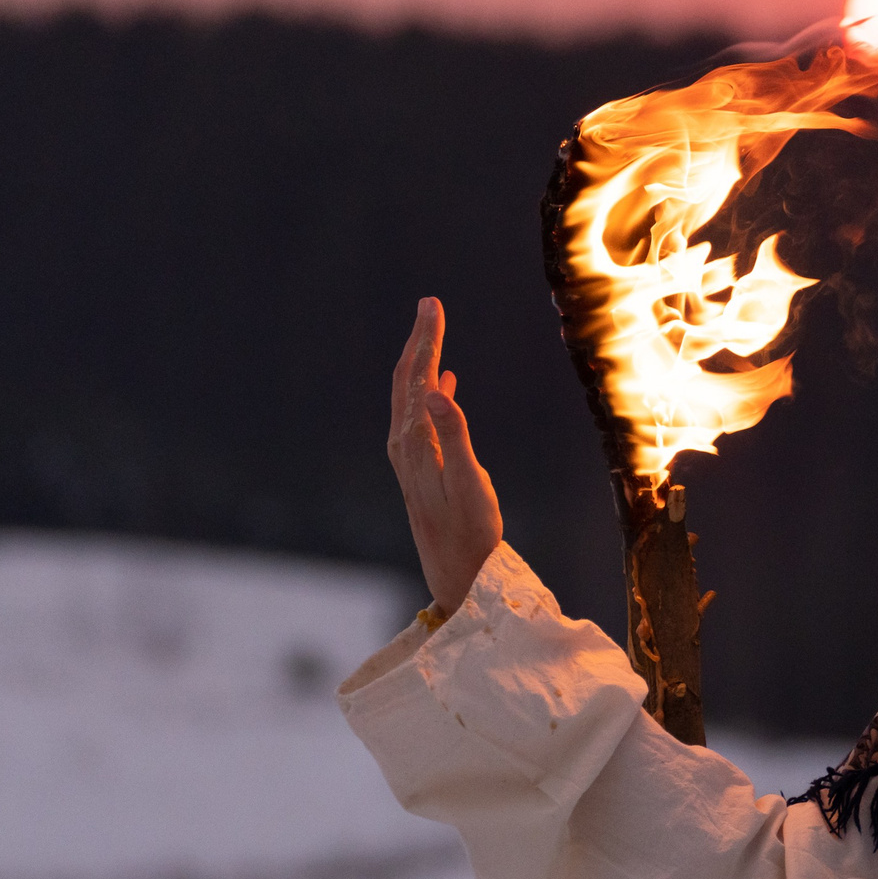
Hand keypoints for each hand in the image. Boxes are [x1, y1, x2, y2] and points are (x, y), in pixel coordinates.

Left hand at [387, 297, 503, 615]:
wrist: (457, 573)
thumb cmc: (472, 532)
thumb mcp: (470, 483)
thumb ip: (455, 434)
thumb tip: (436, 388)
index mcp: (417, 442)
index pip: (418, 377)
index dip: (426, 339)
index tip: (432, 305)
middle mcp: (405, 445)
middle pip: (407, 380)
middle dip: (419, 341)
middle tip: (430, 304)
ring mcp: (408, 457)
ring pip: (409, 396)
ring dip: (421, 362)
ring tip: (433, 332)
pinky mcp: (418, 467)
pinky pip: (417, 415)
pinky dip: (428, 389)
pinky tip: (443, 383)